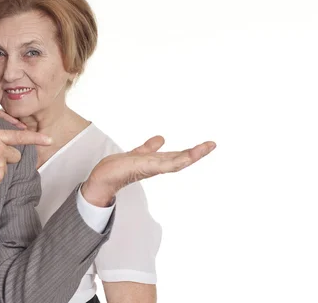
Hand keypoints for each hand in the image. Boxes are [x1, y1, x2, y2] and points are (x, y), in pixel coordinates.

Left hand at [82, 136, 215, 206]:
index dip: (192, 151)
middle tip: (213, 144)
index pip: (178, 155)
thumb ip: (149, 147)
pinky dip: (177, 160)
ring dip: (192, 155)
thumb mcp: (138, 153)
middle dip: (197, 153)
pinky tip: (186, 156)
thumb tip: (162, 138)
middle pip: (181, 159)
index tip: (207, 144)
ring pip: (177, 162)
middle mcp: (157, 166)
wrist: (104, 178)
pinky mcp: (145, 168)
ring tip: (207, 147)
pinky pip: (164, 164)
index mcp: (157, 162)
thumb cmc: (119, 168)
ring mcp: (152, 168)